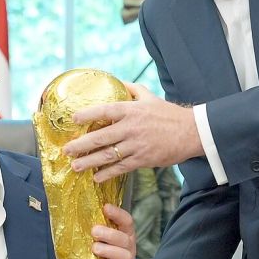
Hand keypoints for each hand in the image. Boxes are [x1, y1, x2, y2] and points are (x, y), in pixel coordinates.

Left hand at [63, 83, 202, 182]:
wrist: (191, 132)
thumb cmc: (169, 114)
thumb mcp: (150, 96)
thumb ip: (133, 89)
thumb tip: (119, 82)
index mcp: (131, 110)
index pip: (104, 111)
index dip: (87, 114)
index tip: (73, 119)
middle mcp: (131, 127)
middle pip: (100, 137)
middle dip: (81, 144)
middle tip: (66, 150)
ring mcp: (136, 145)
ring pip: (108, 155)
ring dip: (89, 162)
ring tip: (76, 166)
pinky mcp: (143, 160)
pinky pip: (121, 168)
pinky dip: (107, 173)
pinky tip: (96, 177)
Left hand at [92, 204, 135, 258]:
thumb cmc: (99, 250)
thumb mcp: (100, 236)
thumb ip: (94, 226)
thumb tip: (74, 212)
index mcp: (124, 234)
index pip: (126, 221)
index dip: (117, 214)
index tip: (105, 208)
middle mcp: (127, 248)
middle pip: (124, 239)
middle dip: (109, 234)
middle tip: (94, 231)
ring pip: (124, 256)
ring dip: (109, 250)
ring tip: (95, 248)